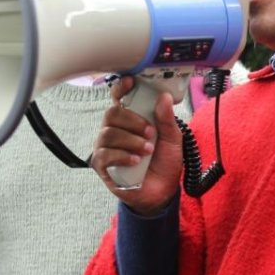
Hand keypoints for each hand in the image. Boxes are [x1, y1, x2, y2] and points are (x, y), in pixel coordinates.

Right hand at [90, 75, 182, 214]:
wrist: (161, 192)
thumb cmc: (163, 163)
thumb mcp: (172, 140)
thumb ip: (166, 119)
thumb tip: (164, 97)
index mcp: (130, 120)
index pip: (118, 99)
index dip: (121, 89)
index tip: (130, 82)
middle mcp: (114, 130)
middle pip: (112, 114)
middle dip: (133, 121)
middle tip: (151, 133)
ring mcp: (106, 147)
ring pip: (108, 133)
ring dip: (131, 140)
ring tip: (147, 150)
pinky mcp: (102, 165)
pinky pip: (104, 154)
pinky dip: (122, 155)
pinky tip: (136, 161)